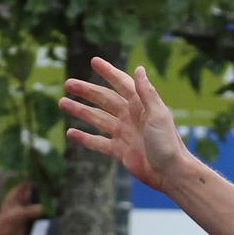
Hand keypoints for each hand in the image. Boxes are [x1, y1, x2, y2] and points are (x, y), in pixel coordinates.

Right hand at [61, 58, 192, 191]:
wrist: (171, 173)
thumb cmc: (168, 143)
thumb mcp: (159, 114)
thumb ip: (147, 93)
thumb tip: (139, 69)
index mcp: (141, 106)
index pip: (122, 84)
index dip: (109, 72)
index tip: (94, 61)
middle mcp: (131, 118)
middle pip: (104, 100)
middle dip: (87, 91)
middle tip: (68, 83)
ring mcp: (124, 135)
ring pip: (97, 119)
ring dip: (80, 111)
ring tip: (62, 102)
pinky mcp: (120, 152)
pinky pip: (98, 143)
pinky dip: (84, 138)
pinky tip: (70, 132)